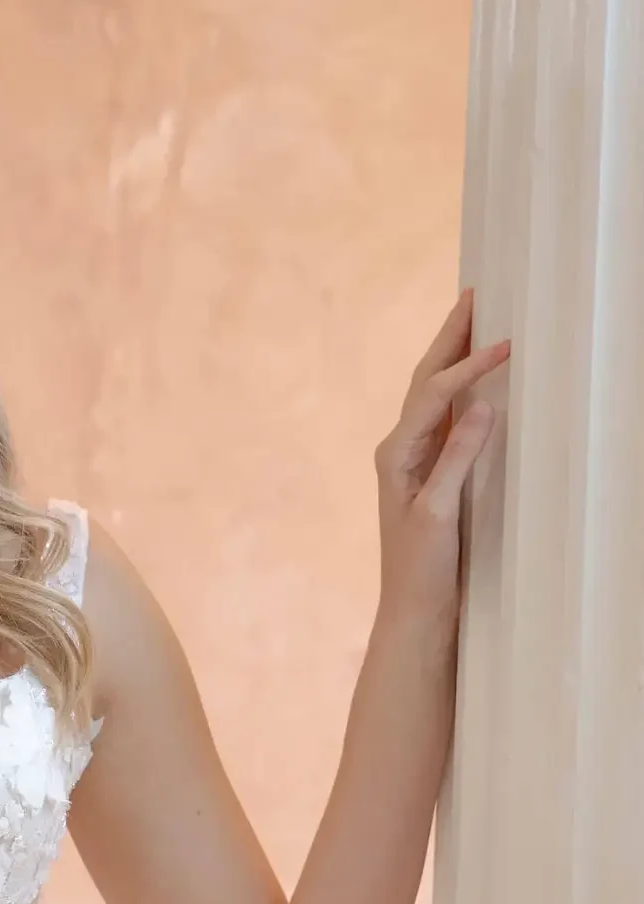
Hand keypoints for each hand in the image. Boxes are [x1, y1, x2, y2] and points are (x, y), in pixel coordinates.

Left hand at [374, 288, 510, 625]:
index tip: (506, 344)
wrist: (414, 609)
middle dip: (450, 336)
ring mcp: (413, 460)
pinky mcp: (429, 473)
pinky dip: (461, 388)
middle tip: (474, 294)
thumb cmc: (421, 568)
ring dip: (452, 354)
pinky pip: (445, 417)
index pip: (435, 394)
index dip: (470, 367)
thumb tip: (482, 405)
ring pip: (433, 393)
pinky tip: (474, 377)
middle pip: (425, 379)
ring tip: (473, 318)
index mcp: (396, 454)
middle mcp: (399, 450)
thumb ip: (457, 459)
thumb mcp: (440, 513)